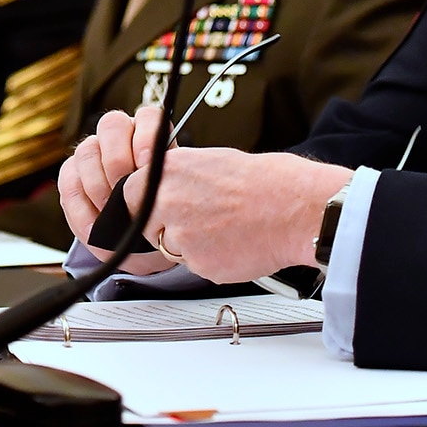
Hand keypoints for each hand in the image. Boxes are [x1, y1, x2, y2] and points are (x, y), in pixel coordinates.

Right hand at [59, 105, 174, 275]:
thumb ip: (160, 189)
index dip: (146, 136)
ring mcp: (92, 152)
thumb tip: (149, 190)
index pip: (148, 117)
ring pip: (87, 151)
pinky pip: (68, 183)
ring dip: (98, 185)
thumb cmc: (159, 217)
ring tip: (110, 213)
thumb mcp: (168, 204)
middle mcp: (119, 137)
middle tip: (125, 189)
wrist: (141, 242)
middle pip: (111, 125)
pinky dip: (81, 210)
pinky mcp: (70, 175)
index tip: (147, 164)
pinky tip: (93, 229)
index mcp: (150, 135)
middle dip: (117, 158)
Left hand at [123, 148, 352, 284]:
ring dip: (192, 245)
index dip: (146, 204)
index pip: (129, 194)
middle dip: (167, 227)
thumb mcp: (213, 161)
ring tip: (226, 229)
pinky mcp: (199, 264)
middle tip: (202, 219)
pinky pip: (196, 265)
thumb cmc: (267, 182)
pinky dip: (212, 260)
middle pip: (146, 225)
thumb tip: (166, 187)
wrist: (297, 208)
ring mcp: (182, 236)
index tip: (158, 208)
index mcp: (169, 171)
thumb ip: (180, 177)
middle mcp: (168, 202)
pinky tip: (235, 243)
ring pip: (172, 248)